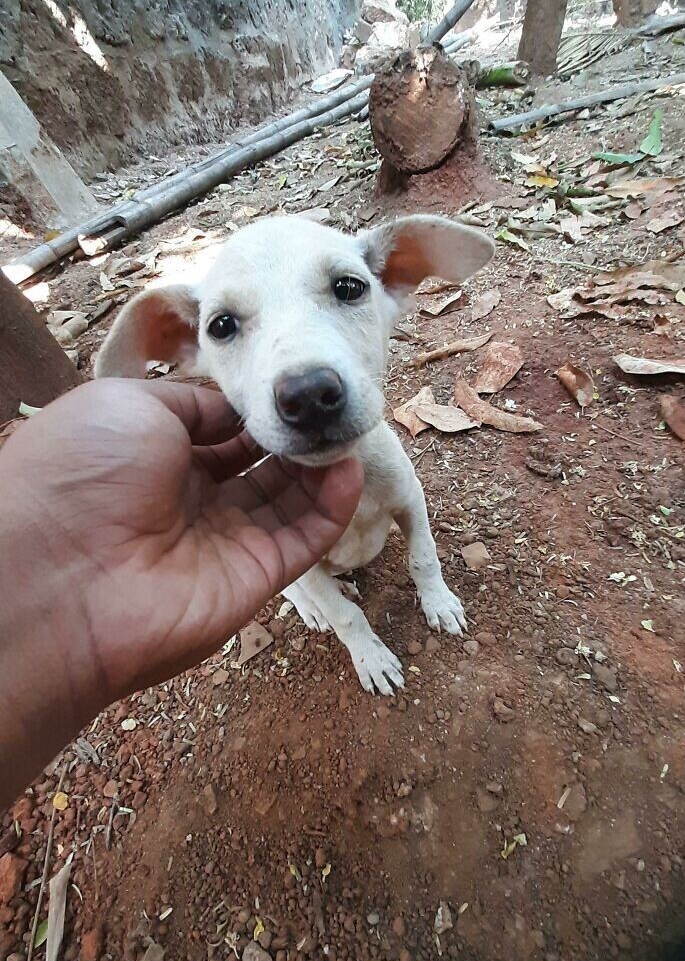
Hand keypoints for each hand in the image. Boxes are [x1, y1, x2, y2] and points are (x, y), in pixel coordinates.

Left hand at [0, 379, 362, 805]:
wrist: (58, 576)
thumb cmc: (82, 474)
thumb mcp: (129, 403)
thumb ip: (192, 400)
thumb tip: (240, 408)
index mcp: (153, 455)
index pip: (222, 427)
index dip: (257, 406)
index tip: (291, 381)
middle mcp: (189, 498)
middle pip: (260, 463)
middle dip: (295, 433)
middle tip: (329, 402)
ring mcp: (223, 541)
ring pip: (289, 498)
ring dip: (321, 463)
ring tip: (347, 425)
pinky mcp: (254, 578)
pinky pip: (305, 539)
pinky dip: (333, 504)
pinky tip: (350, 467)